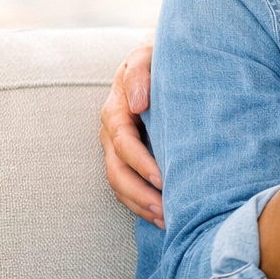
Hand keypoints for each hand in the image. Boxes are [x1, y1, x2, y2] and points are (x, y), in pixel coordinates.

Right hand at [101, 43, 162, 227]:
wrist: (161, 64)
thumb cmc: (157, 60)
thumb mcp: (147, 57)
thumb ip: (140, 74)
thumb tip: (137, 104)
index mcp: (116, 110)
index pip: (124, 142)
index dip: (141, 163)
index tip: (162, 179)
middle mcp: (112, 133)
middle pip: (117, 171)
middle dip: (140, 194)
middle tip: (166, 210)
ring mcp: (117, 148)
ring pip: (119, 184)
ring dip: (141, 205)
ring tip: (166, 221)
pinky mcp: (128, 159)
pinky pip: (127, 187)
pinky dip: (141, 205)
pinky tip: (163, 217)